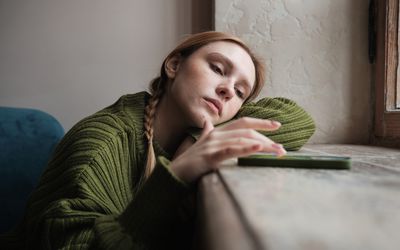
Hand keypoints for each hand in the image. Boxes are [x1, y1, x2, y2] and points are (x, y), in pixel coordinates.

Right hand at [169, 117, 285, 182]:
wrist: (173, 173)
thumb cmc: (189, 161)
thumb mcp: (200, 143)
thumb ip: (206, 131)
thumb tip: (206, 121)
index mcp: (216, 131)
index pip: (242, 122)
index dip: (260, 122)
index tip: (277, 125)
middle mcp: (216, 134)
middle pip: (246, 131)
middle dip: (267, 139)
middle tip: (282, 149)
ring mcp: (213, 144)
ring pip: (242, 140)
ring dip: (263, 145)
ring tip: (277, 152)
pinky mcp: (210, 156)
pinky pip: (231, 150)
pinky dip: (246, 148)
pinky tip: (258, 147)